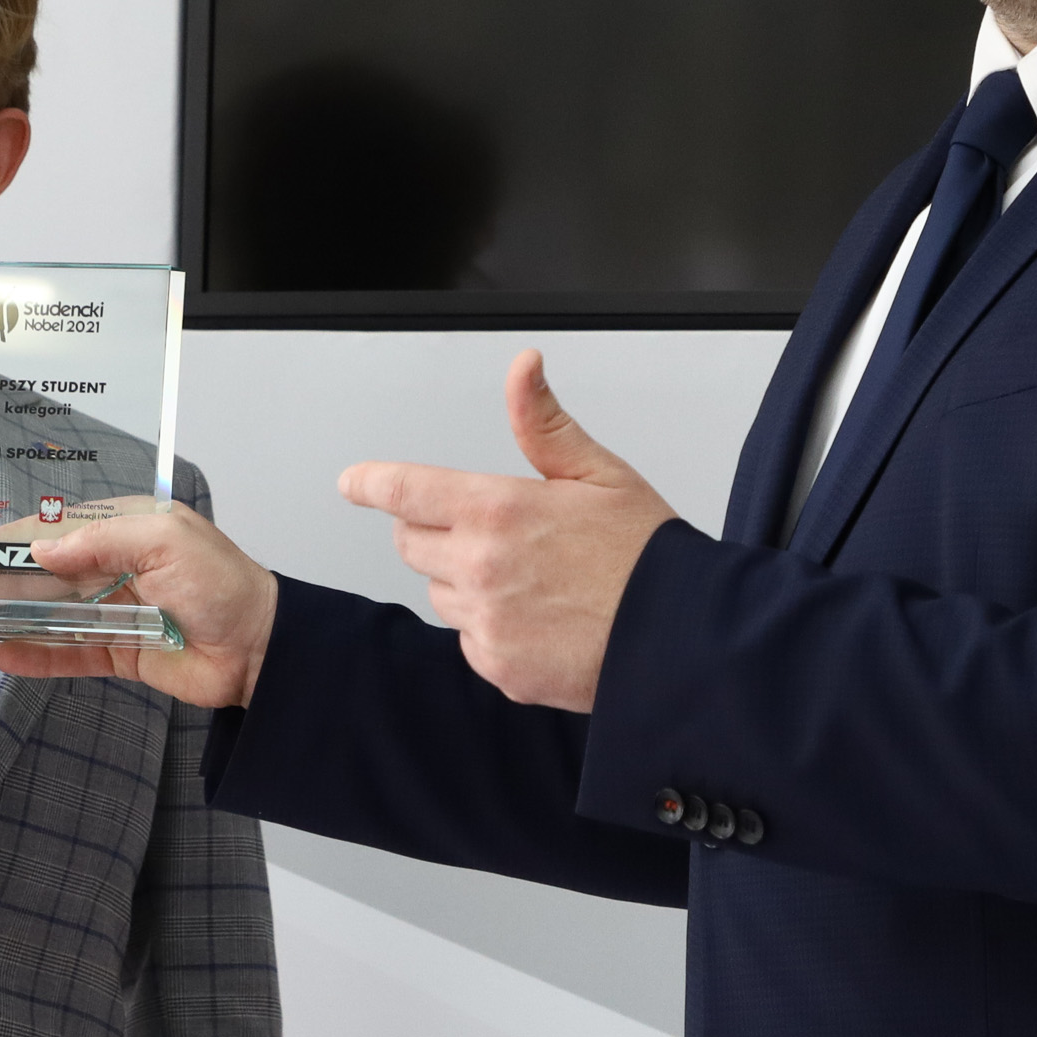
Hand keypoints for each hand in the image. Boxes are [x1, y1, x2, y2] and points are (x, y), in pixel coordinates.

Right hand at [0, 502, 278, 710]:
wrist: (262, 649)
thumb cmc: (224, 584)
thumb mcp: (166, 541)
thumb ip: (102, 540)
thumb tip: (42, 548)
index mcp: (125, 529)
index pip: (53, 531)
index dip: (5, 543)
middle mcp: (114, 568)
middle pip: (41, 574)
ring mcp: (114, 612)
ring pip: (48, 614)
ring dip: (6, 618)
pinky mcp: (119, 653)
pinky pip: (69, 653)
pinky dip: (38, 656)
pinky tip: (4, 658)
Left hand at [338, 349, 675, 711]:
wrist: (683, 637)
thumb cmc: (646, 553)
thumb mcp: (599, 473)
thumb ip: (543, 423)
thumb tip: (522, 367)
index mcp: (498, 509)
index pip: (404, 490)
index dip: (371, 483)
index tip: (353, 482)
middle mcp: (480, 567)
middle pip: (411, 544)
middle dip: (435, 531)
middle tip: (491, 531)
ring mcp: (485, 623)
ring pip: (439, 594)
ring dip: (464, 582)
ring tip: (530, 579)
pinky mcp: (498, 669)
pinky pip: (468, 641)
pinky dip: (490, 629)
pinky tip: (538, 618)